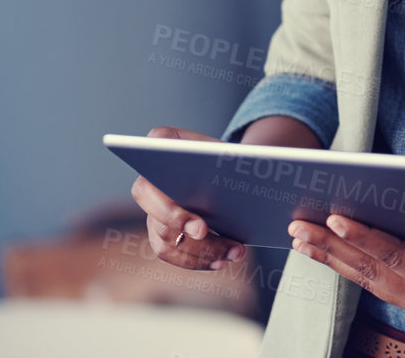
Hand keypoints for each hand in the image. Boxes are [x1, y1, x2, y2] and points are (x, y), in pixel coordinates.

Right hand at [129, 126, 247, 270]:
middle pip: (151, 200)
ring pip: (163, 235)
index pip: (156, 148)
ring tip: (233, 253)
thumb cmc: (235, 159)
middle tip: (203, 232)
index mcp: (168, 144)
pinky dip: (196, 260)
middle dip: (177, 219)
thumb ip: (237, 155)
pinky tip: (222, 261)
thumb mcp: (240, 152)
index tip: (194, 209)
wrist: (235, 174)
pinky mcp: (160, 231)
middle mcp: (151, 176)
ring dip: (198, 250)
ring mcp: (153, 207)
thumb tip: (253, 168)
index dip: (167, 174)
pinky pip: (169, 252)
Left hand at [288, 214, 404, 325]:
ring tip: (302, 239)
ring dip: (332, 258)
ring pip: (367, 282)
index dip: (364, 236)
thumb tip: (398, 203)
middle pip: (371, 271)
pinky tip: (331, 254)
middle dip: (331, 247)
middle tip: (299, 225)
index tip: (334, 216)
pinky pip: (377, 286)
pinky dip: (351, 267)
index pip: (398, 255)